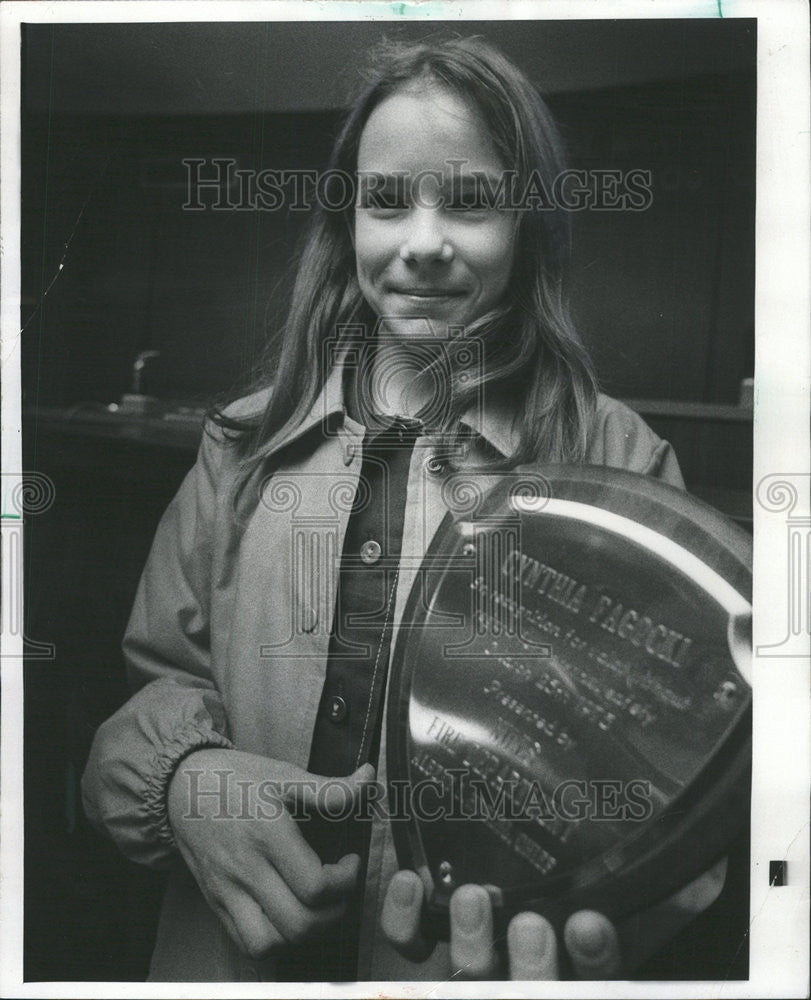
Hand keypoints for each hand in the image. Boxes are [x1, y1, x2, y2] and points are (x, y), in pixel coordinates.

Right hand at [167, 748, 374, 959]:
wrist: (181, 787)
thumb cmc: (235, 778)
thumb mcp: (284, 775)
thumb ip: (330, 788)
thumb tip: (368, 778)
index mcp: (267, 833)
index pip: (315, 885)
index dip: (346, 882)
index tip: (350, 863)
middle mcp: (245, 868)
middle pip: (299, 923)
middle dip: (334, 912)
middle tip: (339, 888)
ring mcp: (226, 890)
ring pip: (270, 943)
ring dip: (302, 932)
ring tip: (314, 906)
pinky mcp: (215, 902)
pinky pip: (245, 942)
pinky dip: (273, 939)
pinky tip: (286, 913)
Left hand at [381, 859, 726, 978]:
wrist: (500, 913)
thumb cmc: (568, 923)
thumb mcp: (618, 907)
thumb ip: (657, 895)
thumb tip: (700, 869)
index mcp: (576, 977)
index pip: (594, 982)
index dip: (593, 960)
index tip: (590, 923)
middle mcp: (526, 981)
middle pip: (529, 993)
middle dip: (532, 968)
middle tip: (530, 923)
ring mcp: (474, 975)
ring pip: (467, 980)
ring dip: (469, 944)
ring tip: (472, 896)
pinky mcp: (425, 958)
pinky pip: (409, 949)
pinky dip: (406, 919)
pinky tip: (412, 882)